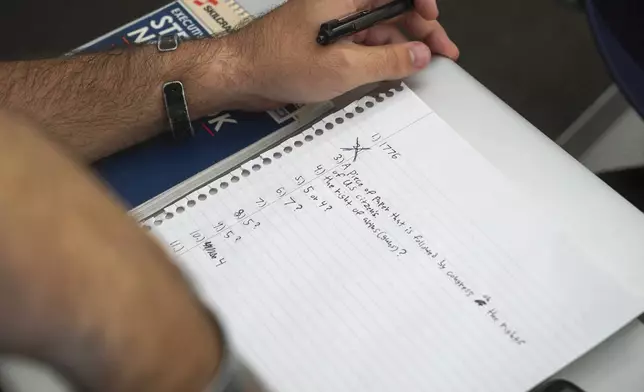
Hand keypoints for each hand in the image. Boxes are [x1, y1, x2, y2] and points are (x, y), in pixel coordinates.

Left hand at [222, 0, 457, 109]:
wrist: (243, 74)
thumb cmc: (279, 62)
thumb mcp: (344, 67)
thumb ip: (388, 60)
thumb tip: (420, 54)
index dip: (422, 4)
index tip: (435, 24)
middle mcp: (341, 1)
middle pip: (392, 8)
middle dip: (419, 29)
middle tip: (439, 52)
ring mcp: (335, 19)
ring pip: (380, 27)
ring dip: (400, 46)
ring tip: (418, 67)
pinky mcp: (328, 38)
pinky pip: (363, 42)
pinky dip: (379, 55)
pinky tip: (390, 71)